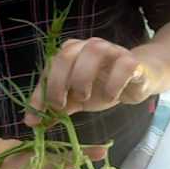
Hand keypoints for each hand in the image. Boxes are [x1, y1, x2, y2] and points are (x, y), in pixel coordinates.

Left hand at [25, 37, 161, 125]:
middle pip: (66, 55)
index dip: (40, 92)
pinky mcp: (131, 60)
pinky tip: (111, 97)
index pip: (49, 67)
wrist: (137, 81)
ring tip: (84, 99)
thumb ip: (57, 108)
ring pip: (94, 51)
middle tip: (60, 106)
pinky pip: (123, 66)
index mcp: (72, 53)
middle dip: (58, 83)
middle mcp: (89, 46)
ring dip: (83, 77)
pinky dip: (113, 83)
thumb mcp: (75, 99)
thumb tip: (32, 122)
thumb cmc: (103, 86)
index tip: (35, 118)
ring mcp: (111, 50)